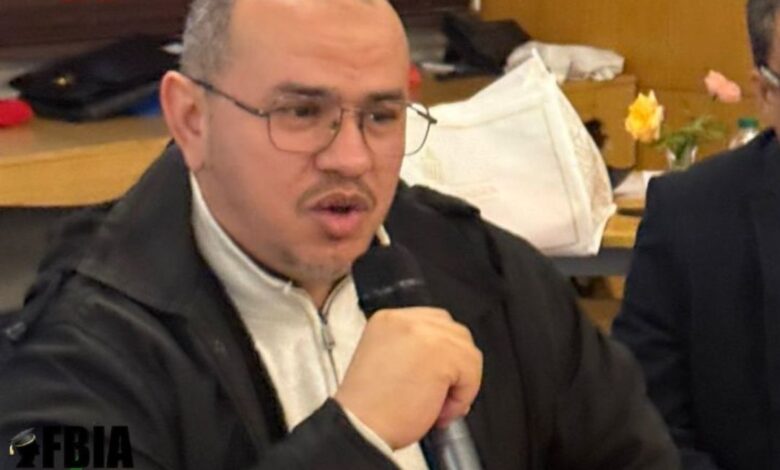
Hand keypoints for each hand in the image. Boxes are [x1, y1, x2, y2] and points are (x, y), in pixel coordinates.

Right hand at [334, 307, 482, 449]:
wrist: (360, 430)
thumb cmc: (368, 410)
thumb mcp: (387, 362)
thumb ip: (414, 351)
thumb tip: (448, 361)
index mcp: (388, 320)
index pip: (434, 322)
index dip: (442, 353)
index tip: (436, 376)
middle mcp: (405, 321)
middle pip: (455, 332)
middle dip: (455, 366)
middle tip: (438, 395)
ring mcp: (424, 334)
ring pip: (467, 352)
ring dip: (459, 383)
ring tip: (435, 406)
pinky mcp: (440, 353)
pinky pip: (472, 372)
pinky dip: (462, 396)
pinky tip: (439, 410)